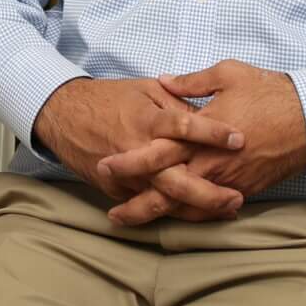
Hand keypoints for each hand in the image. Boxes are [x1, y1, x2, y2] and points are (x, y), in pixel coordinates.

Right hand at [35, 77, 245, 220]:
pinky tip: (199, 216)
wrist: (65, 115)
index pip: (183, 126)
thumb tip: (209, 113)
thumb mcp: (146, 89)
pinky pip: (148, 206)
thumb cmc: (110, 98)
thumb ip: (177, 101)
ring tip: (227, 211)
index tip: (240, 139)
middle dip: (209, 192)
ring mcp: (126, 175)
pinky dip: (174, 213)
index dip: (212, 133)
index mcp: (146, 120)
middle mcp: (138, 151)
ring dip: (197, 210)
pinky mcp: (117, 190)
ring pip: (165, 200)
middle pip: (177, 178)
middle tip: (237, 197)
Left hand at [97, 60, 305, 226]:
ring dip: (159, 217)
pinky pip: (211, 211)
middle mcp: (211, 163)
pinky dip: (190, 218)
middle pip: (166, 192)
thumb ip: (190, 81)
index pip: (156, 153)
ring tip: (134, 221)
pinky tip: (174, 218)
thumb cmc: (269, 92)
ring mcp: (228, 181)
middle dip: (136, 205)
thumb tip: (163, 81)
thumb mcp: (228, 73)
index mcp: (200, 133)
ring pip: (187, 208)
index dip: (128, 163)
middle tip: (111, 213)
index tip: (104, 166)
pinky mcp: (244, 190)